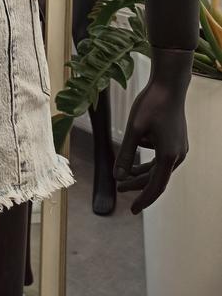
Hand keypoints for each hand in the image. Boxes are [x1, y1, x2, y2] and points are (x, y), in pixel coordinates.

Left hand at [114, 49, 192, 213]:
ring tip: (123, 175)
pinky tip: (137, 147)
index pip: (155, 187)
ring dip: (141, 172)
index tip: (132, 210)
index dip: (143, 200)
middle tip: (118, 188)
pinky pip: (161, 157)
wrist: (169, 85)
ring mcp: (179, 148)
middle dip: (137, 184)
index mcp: (168, 156)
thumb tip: (117, 176)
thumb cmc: (151, 104)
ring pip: (158, 168)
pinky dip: (148, 159)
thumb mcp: (134, 129)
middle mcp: (177, 155)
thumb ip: (125, 154)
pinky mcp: (177, 141)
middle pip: (156, 178)